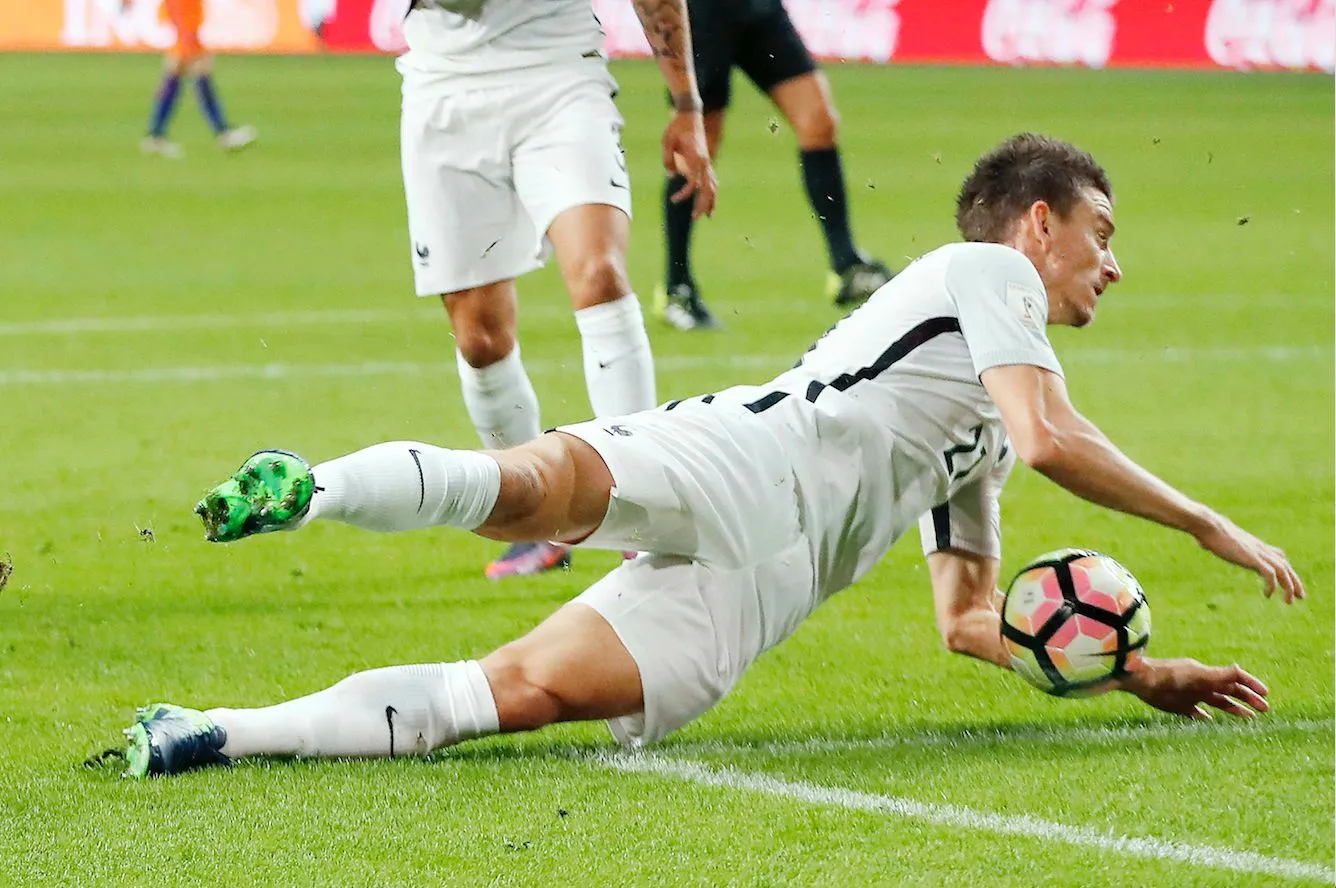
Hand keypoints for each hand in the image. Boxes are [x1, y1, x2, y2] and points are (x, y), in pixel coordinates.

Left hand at [662, 109, 715, 219]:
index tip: (674, 200)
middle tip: (694, 218)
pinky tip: (710, 202)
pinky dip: (712, 192)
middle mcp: (705, 162)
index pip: (694, 182)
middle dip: (703, 205)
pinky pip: (712, 180)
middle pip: (708, 188)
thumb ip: (667, 159)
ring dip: (711, 201)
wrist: (690, 114)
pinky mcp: (706, 162)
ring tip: (708, 216)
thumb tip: (671, 175)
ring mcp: (707, 162)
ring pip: (713, 186)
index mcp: (696, 157)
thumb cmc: (676, 127)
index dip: (685, 194)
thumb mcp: (666, 141)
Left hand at [1120, 657, 1268, 719]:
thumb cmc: (1168, 676)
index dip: (1251, 685)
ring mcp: (1192, 695)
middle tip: (1265, 709)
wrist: (1141, 680)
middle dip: (1248, 699)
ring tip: (1250, 718)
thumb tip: (1239, 669)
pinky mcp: (1180, 706)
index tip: (1266, 694)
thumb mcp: (1195, 675)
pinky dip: (1206, 718)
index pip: (1235, 679)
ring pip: (1218, 703)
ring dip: (1234, 710)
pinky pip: (1197, 713)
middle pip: (1230, 692)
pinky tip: (1212, 723)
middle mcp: (1203, 685)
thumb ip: (1216, 675)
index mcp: (1208, 675)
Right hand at [1193, 511, 1304, 602]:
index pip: (1279, 555)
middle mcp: (1260, 548)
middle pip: (1285, 565)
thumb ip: (1217, 543)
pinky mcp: (1254, 559)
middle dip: (1295, 581)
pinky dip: (1272, 586)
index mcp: (1254, 545)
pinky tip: (1267, 594)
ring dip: (1289, 587)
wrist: (1210, 526)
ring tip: (1288, 601)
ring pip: (1283, 571)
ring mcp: (1258, 553)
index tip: (1289, 580)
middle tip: (1300, 597)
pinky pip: (1270, 574)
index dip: (1286, 568)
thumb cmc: (1208, 532)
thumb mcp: (1218, 538)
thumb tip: (1202, 543)